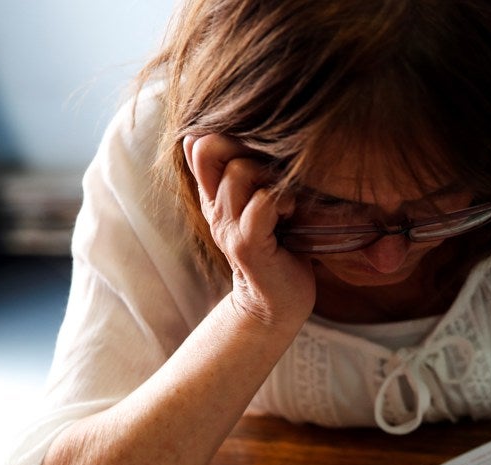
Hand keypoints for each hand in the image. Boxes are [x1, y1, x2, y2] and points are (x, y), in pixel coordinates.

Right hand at [183, 134, 315, 328]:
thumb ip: (251, 177)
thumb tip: (246, 143)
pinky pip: (261, 203)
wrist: (276, 303)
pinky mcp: (247, 245)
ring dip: (270, 177)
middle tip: (275, 175)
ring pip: (240, 172)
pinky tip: (291, 215)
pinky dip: (282, 201)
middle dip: (250, 150)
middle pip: (214, 149)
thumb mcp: (261, 206)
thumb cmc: (279, 249)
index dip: (226, 135)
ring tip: (285, 200)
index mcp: (214, 196)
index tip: (257, 151)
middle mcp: (214, 208)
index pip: (200, 145)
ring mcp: (228, 227)